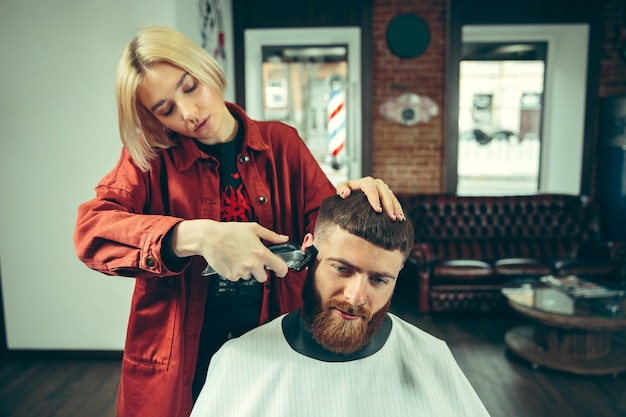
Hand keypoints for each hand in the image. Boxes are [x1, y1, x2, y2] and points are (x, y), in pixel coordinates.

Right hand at [171, 220, 289, 281]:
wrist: (209, 237)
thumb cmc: (230, 231)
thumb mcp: (254, 228)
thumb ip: (271, 236)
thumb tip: (284, 239)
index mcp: (261, 253)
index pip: (280, 268)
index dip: (282, 270)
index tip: (280, 270)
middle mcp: (253, 264)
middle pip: (263, 277)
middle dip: (260, 270)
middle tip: (252, 259)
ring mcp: (241, 271)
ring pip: (249, 277)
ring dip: (246, 270)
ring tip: (238, 256)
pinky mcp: (231, 276)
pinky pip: (237, 277)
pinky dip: (235, 271)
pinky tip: (231, 260)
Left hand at [336, 176, 404, 220]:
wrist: (353, 191)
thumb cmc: (346, 191)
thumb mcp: (342, 188)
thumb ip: (341, 189)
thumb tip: (345, 194)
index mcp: (366, 182)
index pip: (371, 189)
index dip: (375, 199)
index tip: (378, 210)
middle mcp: (377, 183)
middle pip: (385, 193)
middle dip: (389, 205)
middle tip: (392, 217)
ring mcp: (384, 189)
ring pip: (392, 197)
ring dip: (396, 208)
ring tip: (399, 219)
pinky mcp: (388, 194)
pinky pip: (395, 201)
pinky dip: (398, 209)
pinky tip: (402, 219)